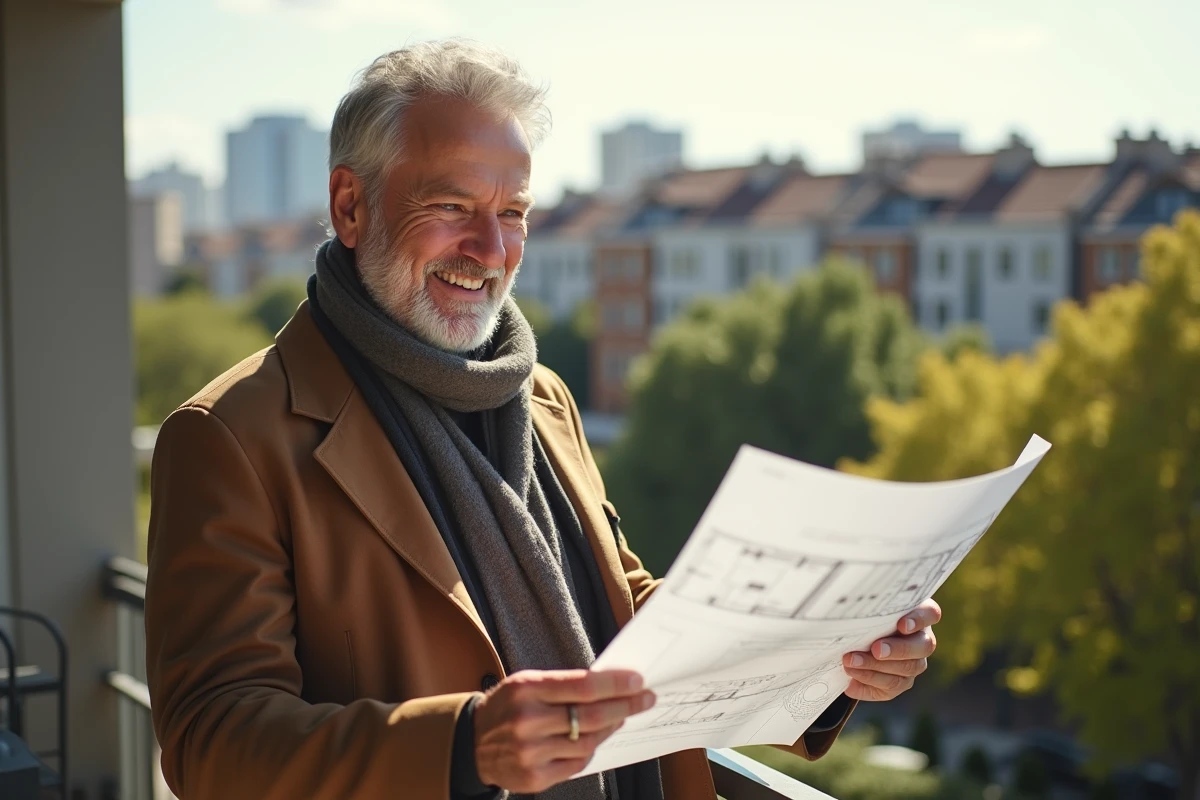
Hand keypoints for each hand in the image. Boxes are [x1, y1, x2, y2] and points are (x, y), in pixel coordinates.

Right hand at [473, 668, 655, 792]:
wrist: (472, 743)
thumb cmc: (508, 706)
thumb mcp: (528, 683)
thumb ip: (564, 684)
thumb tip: (611, 685)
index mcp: (527, 690)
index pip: (583, 686)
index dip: (615, 684)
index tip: (638, 681)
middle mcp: (528, 721)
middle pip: (590, 716)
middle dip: (625, 707)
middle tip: (645, 699)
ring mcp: (531, 753)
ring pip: (588, 742)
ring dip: (611, 729)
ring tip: (621, 717)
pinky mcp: (535, 778)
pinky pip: (577, 764)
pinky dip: (591, 750)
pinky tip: (597, 738)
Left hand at [842, 599, 940, 700]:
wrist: (852, 641)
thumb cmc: (861, 616)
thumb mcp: (864, 609)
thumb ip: (865, 607)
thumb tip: (844, 602)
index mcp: (917, 614)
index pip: (930, 613)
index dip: (919, 619)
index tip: (902, 625)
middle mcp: (921, 639)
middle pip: (923, 646)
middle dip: (897, 649)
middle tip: (875, 649)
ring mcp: (914, 662)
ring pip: (907, 669)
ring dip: (876, 668)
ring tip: (850, 663)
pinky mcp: (902, 682)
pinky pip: (891, 688)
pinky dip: (868, 685)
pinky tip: (850, 683)